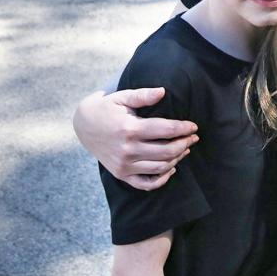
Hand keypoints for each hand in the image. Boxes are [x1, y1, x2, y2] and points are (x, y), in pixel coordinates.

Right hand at [72, 89, 197, 189]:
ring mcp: (124, 165)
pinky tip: (171, 168)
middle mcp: (127, 150)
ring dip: (177, 159)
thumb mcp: (122, 97)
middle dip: (184, 144)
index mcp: (130, 128)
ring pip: (160, 167)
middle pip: (167, 151)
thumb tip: (163, 91)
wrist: (83, 125)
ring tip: (185, 149)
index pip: (166, 130)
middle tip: (193, 138)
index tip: (193, 126)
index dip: (183, 128)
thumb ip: (143, 95)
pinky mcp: (121, 174)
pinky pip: (146, 184)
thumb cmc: (107, 108)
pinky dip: (162, 179)